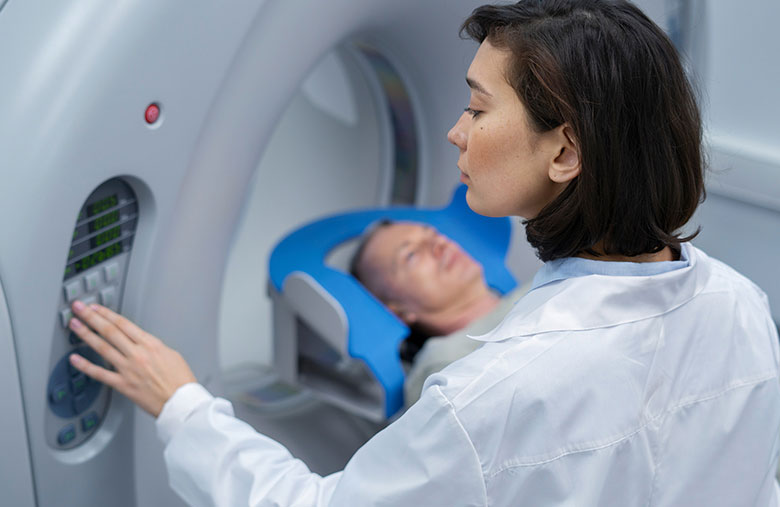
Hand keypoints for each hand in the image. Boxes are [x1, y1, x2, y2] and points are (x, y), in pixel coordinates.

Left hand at [68, 301, 196, 417]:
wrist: (182, 402)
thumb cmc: (181, 381)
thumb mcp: (172, 354)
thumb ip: (153, 346)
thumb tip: (142, 342)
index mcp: (151, 344)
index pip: (124, 324)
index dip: (107, 313)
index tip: (96, 308)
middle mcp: (138, 354)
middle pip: (110, 330)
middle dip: (92, 317)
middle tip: (79, 308)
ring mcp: (128, 369)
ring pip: (102, 347)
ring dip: (86, 334)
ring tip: (75, 325)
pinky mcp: (123, 385)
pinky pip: (100, 374)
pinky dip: (85, 366)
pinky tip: (74, 359)